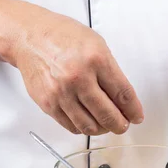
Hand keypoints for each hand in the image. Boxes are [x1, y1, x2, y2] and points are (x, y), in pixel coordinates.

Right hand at [12, 10, 143, 135]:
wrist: (30, 37)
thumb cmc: (63, 38)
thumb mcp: (97, 44)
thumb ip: (111, 71)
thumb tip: (124, 100)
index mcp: (96, 60)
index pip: (123, 94)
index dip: (133, 110)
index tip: (137, 117)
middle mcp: (78, 78)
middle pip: (108, 114)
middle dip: (120, 125)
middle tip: (123, 125)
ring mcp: (61, 93)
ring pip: (90, 126)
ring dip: (103, 130)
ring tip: (106, 125)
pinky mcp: (48, 104)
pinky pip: (71, 126)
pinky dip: (83, 128)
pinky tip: (88, 122)